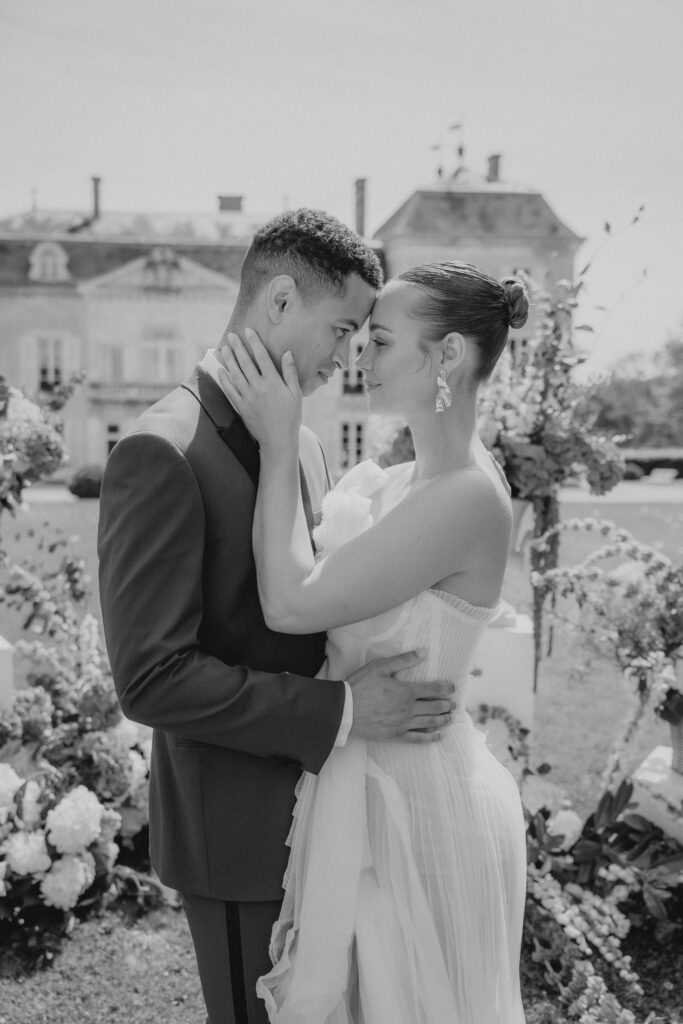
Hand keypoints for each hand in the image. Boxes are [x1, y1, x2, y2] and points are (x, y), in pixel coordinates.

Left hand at [216, 328, 301, 448]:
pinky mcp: (241, 407)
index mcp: (273, 382)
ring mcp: (247, 397)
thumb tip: (287, 353)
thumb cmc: (290, 417)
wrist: (278, 440)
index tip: (248, 331)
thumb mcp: (296, 394)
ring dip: (228, 360)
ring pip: (235, 374)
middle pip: (245, 362)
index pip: (261, 357)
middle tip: (231, 336)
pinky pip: (230, 390)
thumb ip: (290, 373)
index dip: (254, 342)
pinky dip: (224, 380)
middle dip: (237, 347)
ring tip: (224, 348)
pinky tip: (220, 371)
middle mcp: (258, 387)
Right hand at [347, 650, 455, 743]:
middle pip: (435, 708)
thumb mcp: (380, 667)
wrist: (343, 710)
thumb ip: (403, 660)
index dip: (445, 688)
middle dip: (447, 705)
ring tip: (450, 718)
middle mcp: (408, 709)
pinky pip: (418, 738)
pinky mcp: (396, 736)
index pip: (433, 690)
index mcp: (406, 691)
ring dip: (443, 720)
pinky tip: (438, 735)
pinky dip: (431, 737)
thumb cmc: (360, 686)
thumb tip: (424, 652)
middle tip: (454, 704)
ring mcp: (403, 724)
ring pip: (429, 723)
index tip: (452, 687)